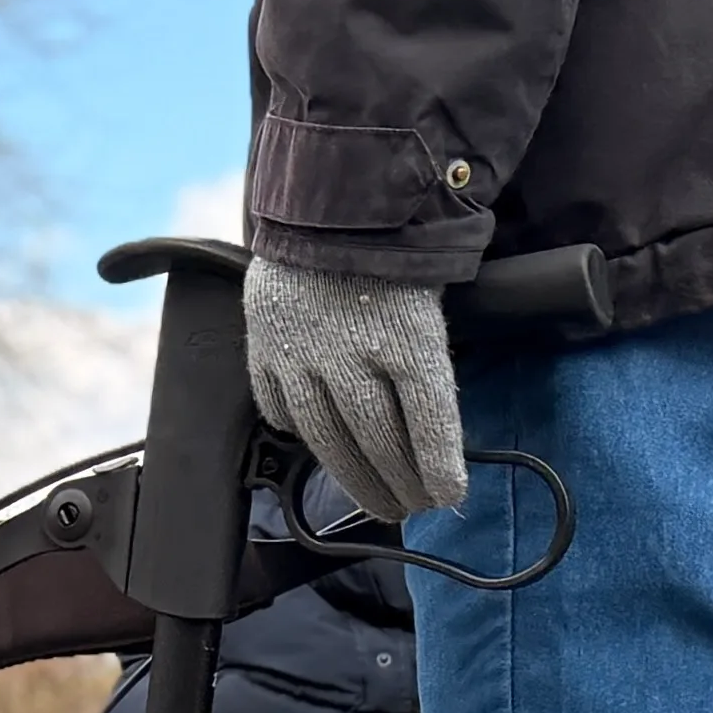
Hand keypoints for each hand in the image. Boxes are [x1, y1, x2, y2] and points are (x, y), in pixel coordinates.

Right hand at [244, 258, 465, 524]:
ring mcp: (302, 355)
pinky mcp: (265, 350)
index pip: (428, 419)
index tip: (448, 496)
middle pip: (378, 440)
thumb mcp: (429, 306)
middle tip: (414, 507)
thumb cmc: (392, 259)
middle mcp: (352, 352)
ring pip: (329, 440)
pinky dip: (302, 436)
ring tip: (379, 503)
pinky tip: (322, 449)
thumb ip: (430, 368)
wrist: (328, 206)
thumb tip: (437, 442)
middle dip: (400, 483)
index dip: (438, 466)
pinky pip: (280, 411)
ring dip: (356, 480)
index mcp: (407, 335)